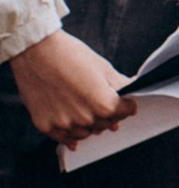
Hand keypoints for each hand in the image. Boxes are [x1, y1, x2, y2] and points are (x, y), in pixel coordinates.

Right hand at [10, 30, 131, 146]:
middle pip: (106, 124)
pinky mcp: (45, 125)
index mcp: (103, 104)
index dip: (126, 104)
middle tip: (103, 103)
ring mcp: (64, 124)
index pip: (125, 112)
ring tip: (85, 110)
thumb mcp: (102, 66)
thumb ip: (120, 83)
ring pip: (86, 133)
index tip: (124, 101)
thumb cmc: (69, 54)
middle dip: (109, 114)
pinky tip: (72, 126)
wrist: (35, 50)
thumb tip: (133, 89)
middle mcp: (84, 119)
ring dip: (89, 125)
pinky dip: (70, 133)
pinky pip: (63, 137)